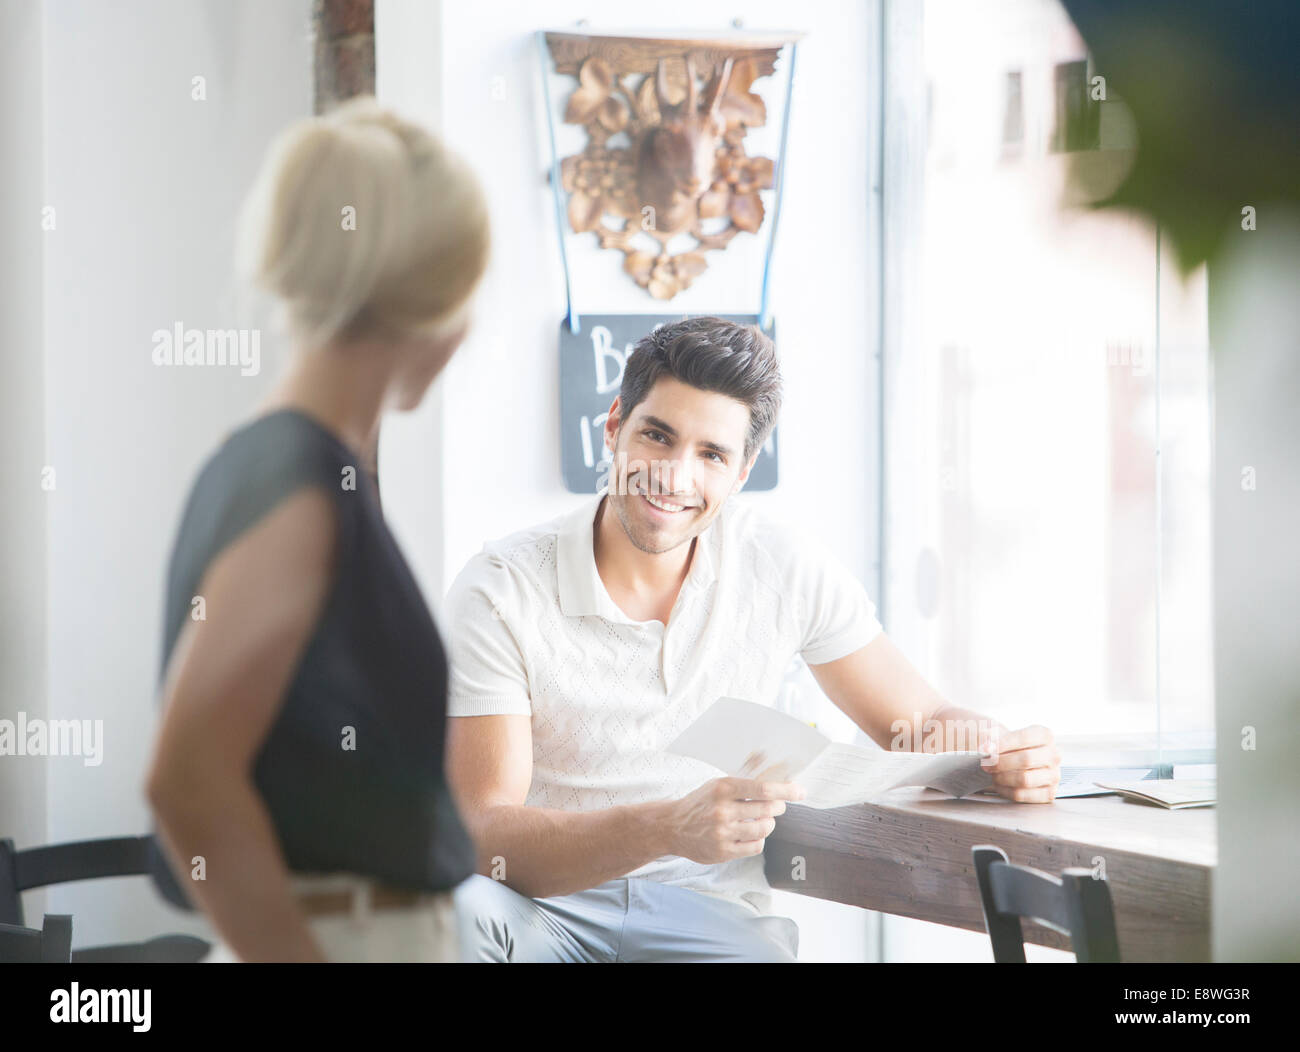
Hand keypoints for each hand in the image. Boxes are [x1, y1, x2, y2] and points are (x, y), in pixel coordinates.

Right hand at [666, 777, 805, 863]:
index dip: (786, 790)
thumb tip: (776, 771)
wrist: (672, 826)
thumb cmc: (701, 802)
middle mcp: (723, 810)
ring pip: (764, 829)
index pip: (763, 789)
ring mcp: (723, 833)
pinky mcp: (723, 852)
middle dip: (779, 807)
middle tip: (778, 806)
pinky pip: (756, 846)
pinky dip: (759, 839)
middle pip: (768, 809)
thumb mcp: (717, 784)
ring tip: (763, 819)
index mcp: (723, 788)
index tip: (800, 791)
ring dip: (769, 823)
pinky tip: (751, 833)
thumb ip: (744, 782)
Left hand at [980, 725, 1060, 802]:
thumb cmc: (1007, 745)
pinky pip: (1024, 795)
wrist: (1015, 760)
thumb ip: (991, 737)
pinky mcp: (1048, 793)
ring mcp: (1053, 775)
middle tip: (985, 764)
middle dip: (1001, 763)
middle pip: (1026, 760)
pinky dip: (1006, 790)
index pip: (1024, 738)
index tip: (984, 749)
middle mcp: (1053, 755)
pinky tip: (998, 784)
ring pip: (1025, 779)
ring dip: (1003, 777)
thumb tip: (987, 748)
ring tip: (992, 774)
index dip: (1002, 744)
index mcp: (1045, 735)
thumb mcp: (999, 734)